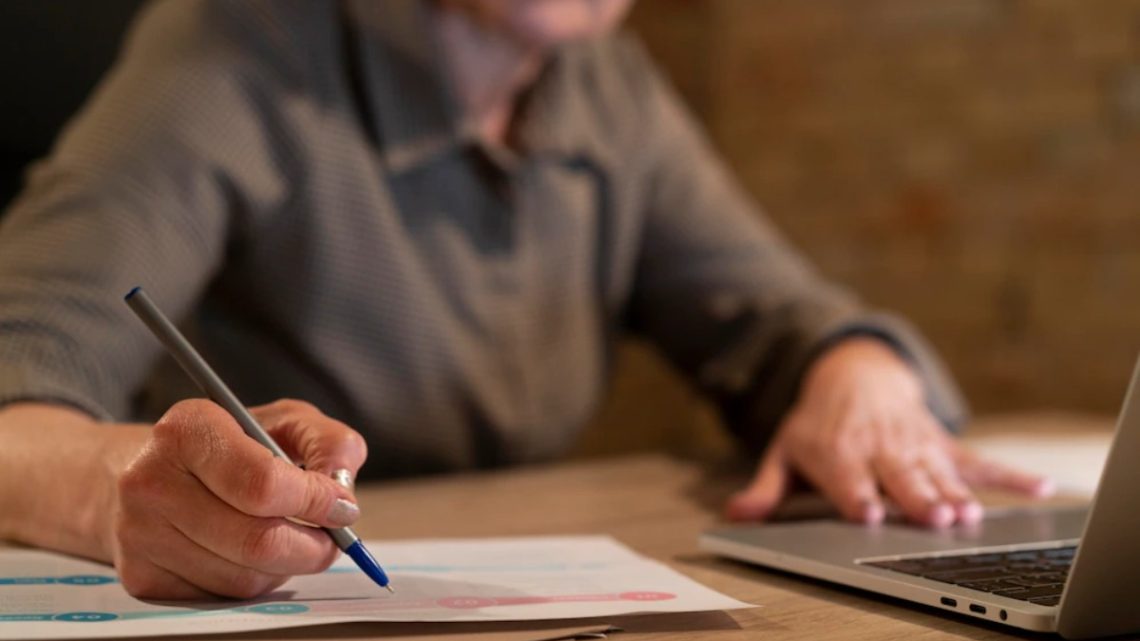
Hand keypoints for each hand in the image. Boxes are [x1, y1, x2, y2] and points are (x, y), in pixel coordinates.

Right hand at [110, 399, 366, 598]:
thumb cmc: (229, 445)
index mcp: (188, 430)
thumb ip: (330, 443)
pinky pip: (222, 596)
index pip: (263, 484)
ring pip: (244, 576)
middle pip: (257, 541)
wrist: (148, 471)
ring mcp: (140, 534)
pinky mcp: (141, 576)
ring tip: (286, 536)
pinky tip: (250, 552)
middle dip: (312, 546)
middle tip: (332, 538)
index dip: (315, 501)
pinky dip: (254, 580)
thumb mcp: (284, 422)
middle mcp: (152, 481)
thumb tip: (342, 491)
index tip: (342, 506)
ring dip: (284, 565)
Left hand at [725, 338, 1052, 526]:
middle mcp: (879, 448)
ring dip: (956, 493)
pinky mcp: (942, 443)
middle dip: (917, 499)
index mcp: (838, 452)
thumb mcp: (784, 452)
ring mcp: (915, 444)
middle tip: (935, 521)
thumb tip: (735, 516)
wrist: (852, 374)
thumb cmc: (817, 425)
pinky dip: (1012, 475)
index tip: (871, 514)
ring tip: (972, 516)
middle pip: (900, 478)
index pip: (849, 480)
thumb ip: (765, 489)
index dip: (859, 496)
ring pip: (938, 472)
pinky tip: (1042, 489)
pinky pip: (980, 460)